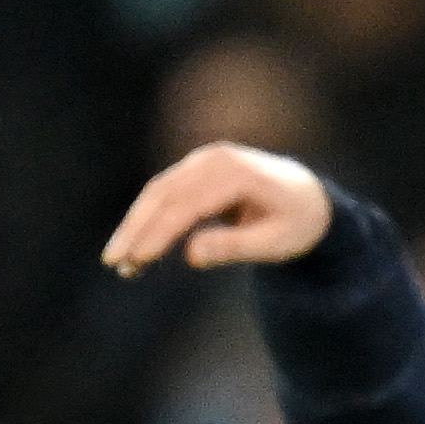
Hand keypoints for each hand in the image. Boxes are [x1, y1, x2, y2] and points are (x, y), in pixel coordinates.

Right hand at [102, 143, 332, 275]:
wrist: (309, 197)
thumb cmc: (296, 224)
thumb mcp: (276, 243)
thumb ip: (236, 247)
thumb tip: (192, 255)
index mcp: (237, 173)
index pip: (187, 204)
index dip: (159, 233)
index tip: (136, 260)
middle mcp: (215, 159)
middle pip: (164, 194)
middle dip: (136, 230)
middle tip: (115, 264)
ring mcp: (203, 160)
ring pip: (157, 193)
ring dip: (135, 226)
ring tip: (119, 263)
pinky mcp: (195, 169)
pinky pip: (164, 194)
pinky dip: (147, 220)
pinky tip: (136, 247)